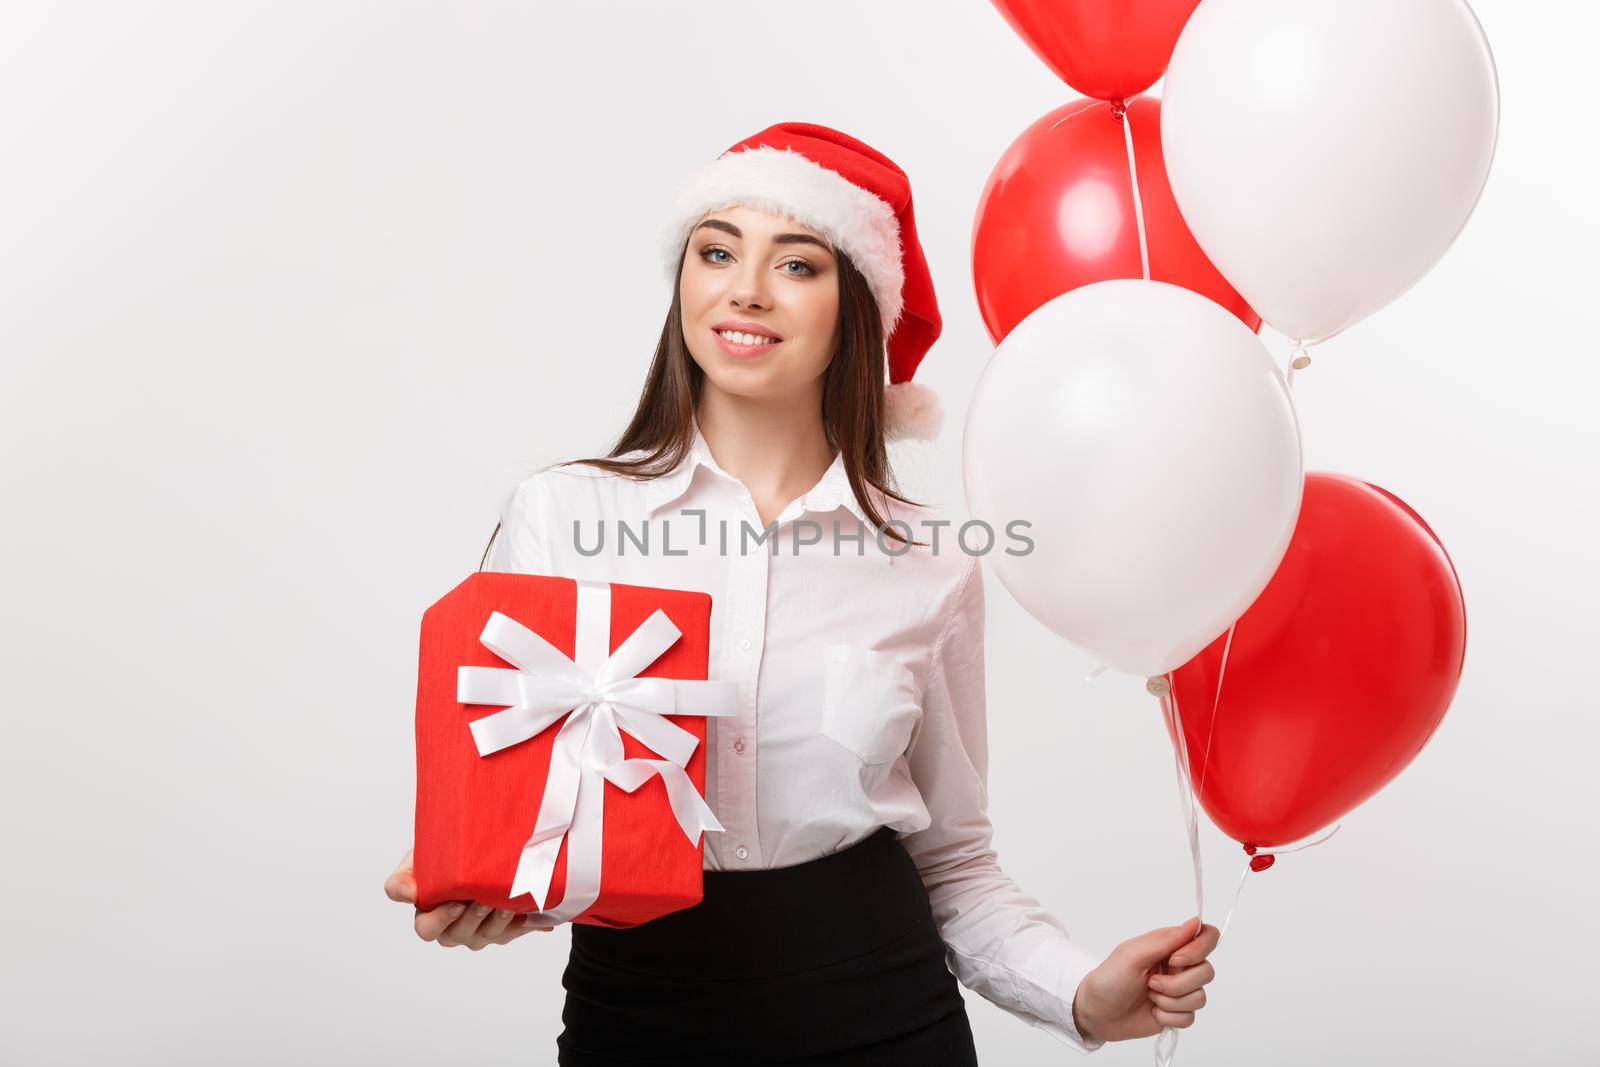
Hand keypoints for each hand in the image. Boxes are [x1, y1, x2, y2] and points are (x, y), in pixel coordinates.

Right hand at [384, 847, 554, 948]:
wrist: (472, 855)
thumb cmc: (439, 861)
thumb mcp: (416, 862)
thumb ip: (402, 879)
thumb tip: (410, 893)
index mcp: (428, 919)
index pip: (427, 929)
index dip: (441, 920)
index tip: (455, 902)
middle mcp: (453, 931)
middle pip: (460, 933)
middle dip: (474, 917)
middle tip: (484, 900)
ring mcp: (480, 933)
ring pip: (489, 935)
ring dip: (499, 921)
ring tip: (508, 902)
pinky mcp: (504, 930)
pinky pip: (515, 931)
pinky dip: (527, 922)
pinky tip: (536, 913)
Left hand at [1071, 917, 1219, 1043]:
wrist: (1096, 1013)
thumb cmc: (1109, 979)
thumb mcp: (1133, 954)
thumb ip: (1166, 940)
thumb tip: (1196, 922)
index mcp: (1170, 945)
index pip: (1206, 936)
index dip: (1199, 949)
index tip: (1175, 960)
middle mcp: (1179, 967)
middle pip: (1207, 972)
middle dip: (1177, 984)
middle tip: (1150, 983)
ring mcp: (1179, 991)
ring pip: (1200, 998)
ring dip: (1170, 1001)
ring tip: (1149, 996)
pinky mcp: (1177, 1013)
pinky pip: (1190, 1018)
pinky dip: (1168, 1017)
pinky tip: (1152, 1012)